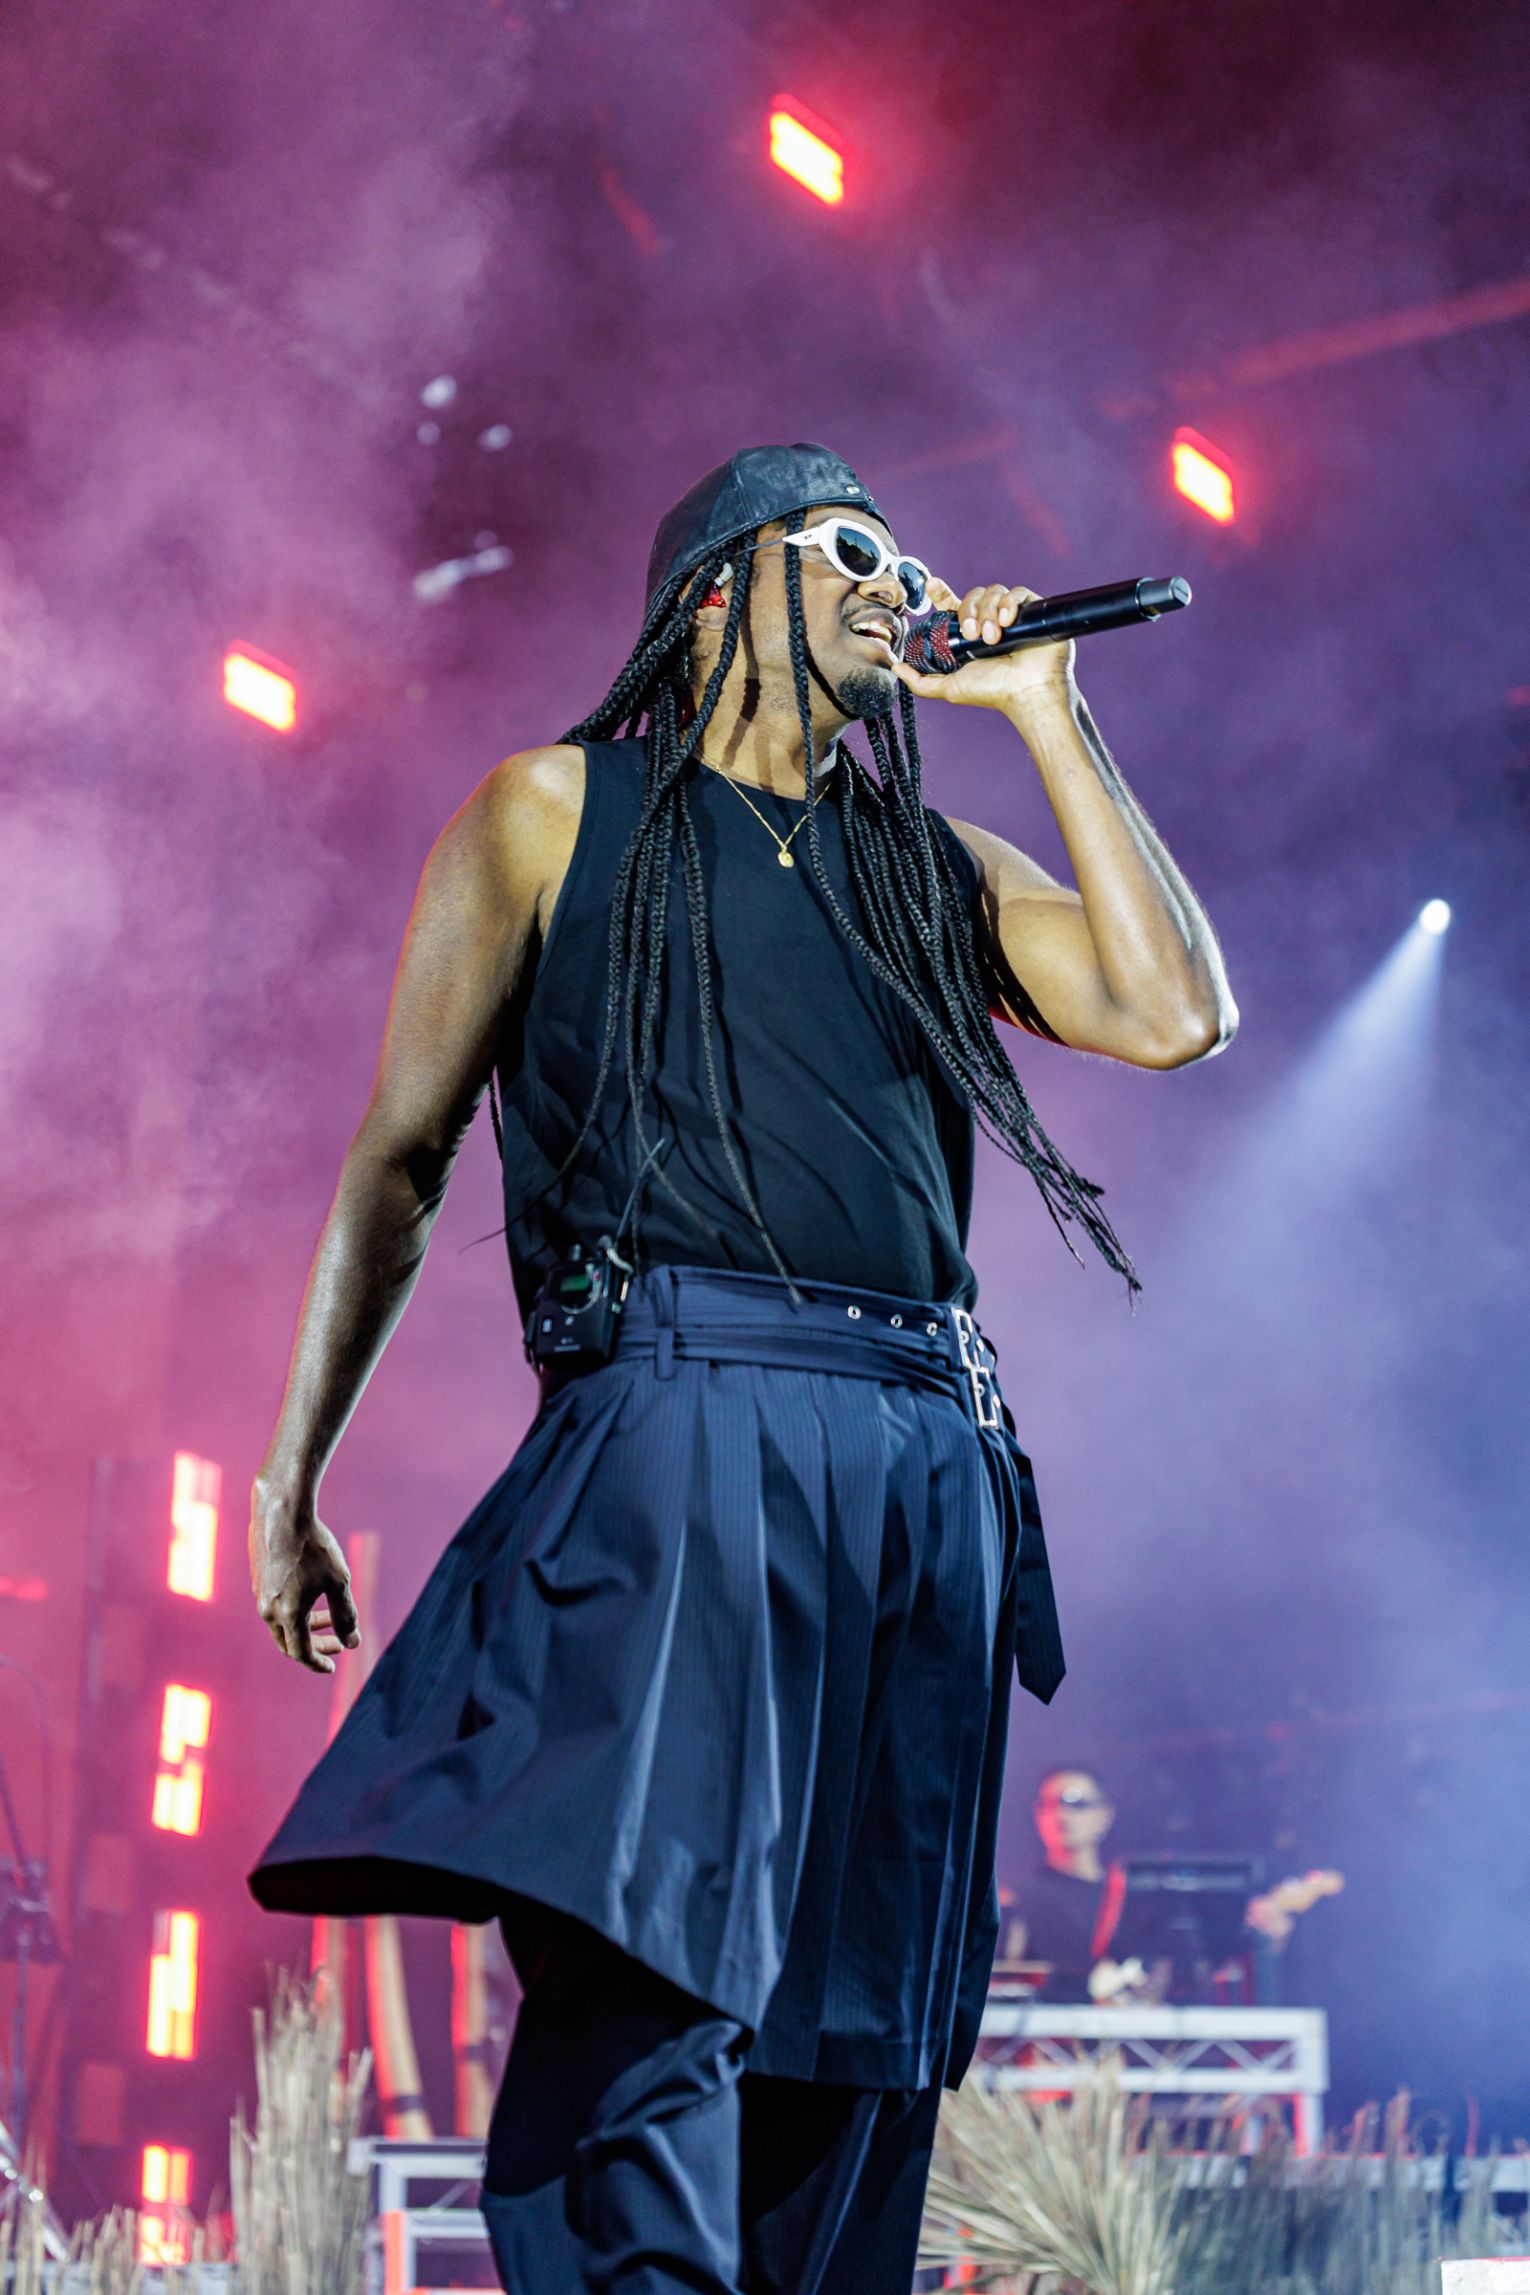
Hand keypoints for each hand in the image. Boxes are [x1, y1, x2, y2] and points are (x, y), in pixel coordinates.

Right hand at [250, 1477, 360, 1672]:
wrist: (282, 1511)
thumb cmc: (313, 1546)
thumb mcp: (338, 1581)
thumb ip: (346, 1615)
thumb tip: (353, 1643)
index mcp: (286, 1615)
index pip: (300, 1653)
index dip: (317, 1662)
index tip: (332, 1667)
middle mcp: (267, 1609)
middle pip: (289, 1642)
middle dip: (314, 1646)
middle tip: (338, 1643)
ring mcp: (260, 1594)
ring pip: (282, 1623)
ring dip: (306, 1626)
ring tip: (329, 1618)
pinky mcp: (258, 1578)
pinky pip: (275, 1606)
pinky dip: (294, 1611)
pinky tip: (312, 1595)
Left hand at [893, 576, 1075, 714]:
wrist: (1026, 692)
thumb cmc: (992, 692)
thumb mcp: (949, 688)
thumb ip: (920, 681)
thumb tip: (895, 667)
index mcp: (971, 634)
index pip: (953, 605)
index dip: (941, 592)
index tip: (931, 585)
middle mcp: (990, 621)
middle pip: (972, 596)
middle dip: (969, 612)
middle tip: (973, 635)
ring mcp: (1013, 615)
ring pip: (993, 592)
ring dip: (988, 613)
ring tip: (993, 638)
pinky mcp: (1034, 611)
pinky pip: (1017, 592)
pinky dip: (1009, 603)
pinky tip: (1008, 622)